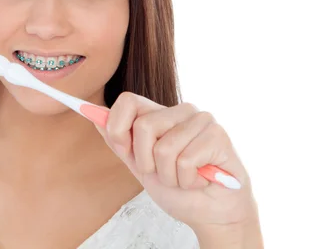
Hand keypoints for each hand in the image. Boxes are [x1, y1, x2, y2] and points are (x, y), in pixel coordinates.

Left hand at [94, 92, 258, 233]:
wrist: (211, 214)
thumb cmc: (179, 189)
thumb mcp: (141, 167)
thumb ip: (121, 144)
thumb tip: (96, 119)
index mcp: (161, 114)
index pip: (128, 100)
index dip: (118, 127)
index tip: (125, 150)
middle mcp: (181, 111)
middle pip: (143, 126)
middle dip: (146, 162)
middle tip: (164, 172)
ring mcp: (202, 120)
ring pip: (164, 148)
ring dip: (169, 176)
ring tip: (184, 178)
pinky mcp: (218, 135)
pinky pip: (185, 161)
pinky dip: (187, 181)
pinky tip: (200, 180)